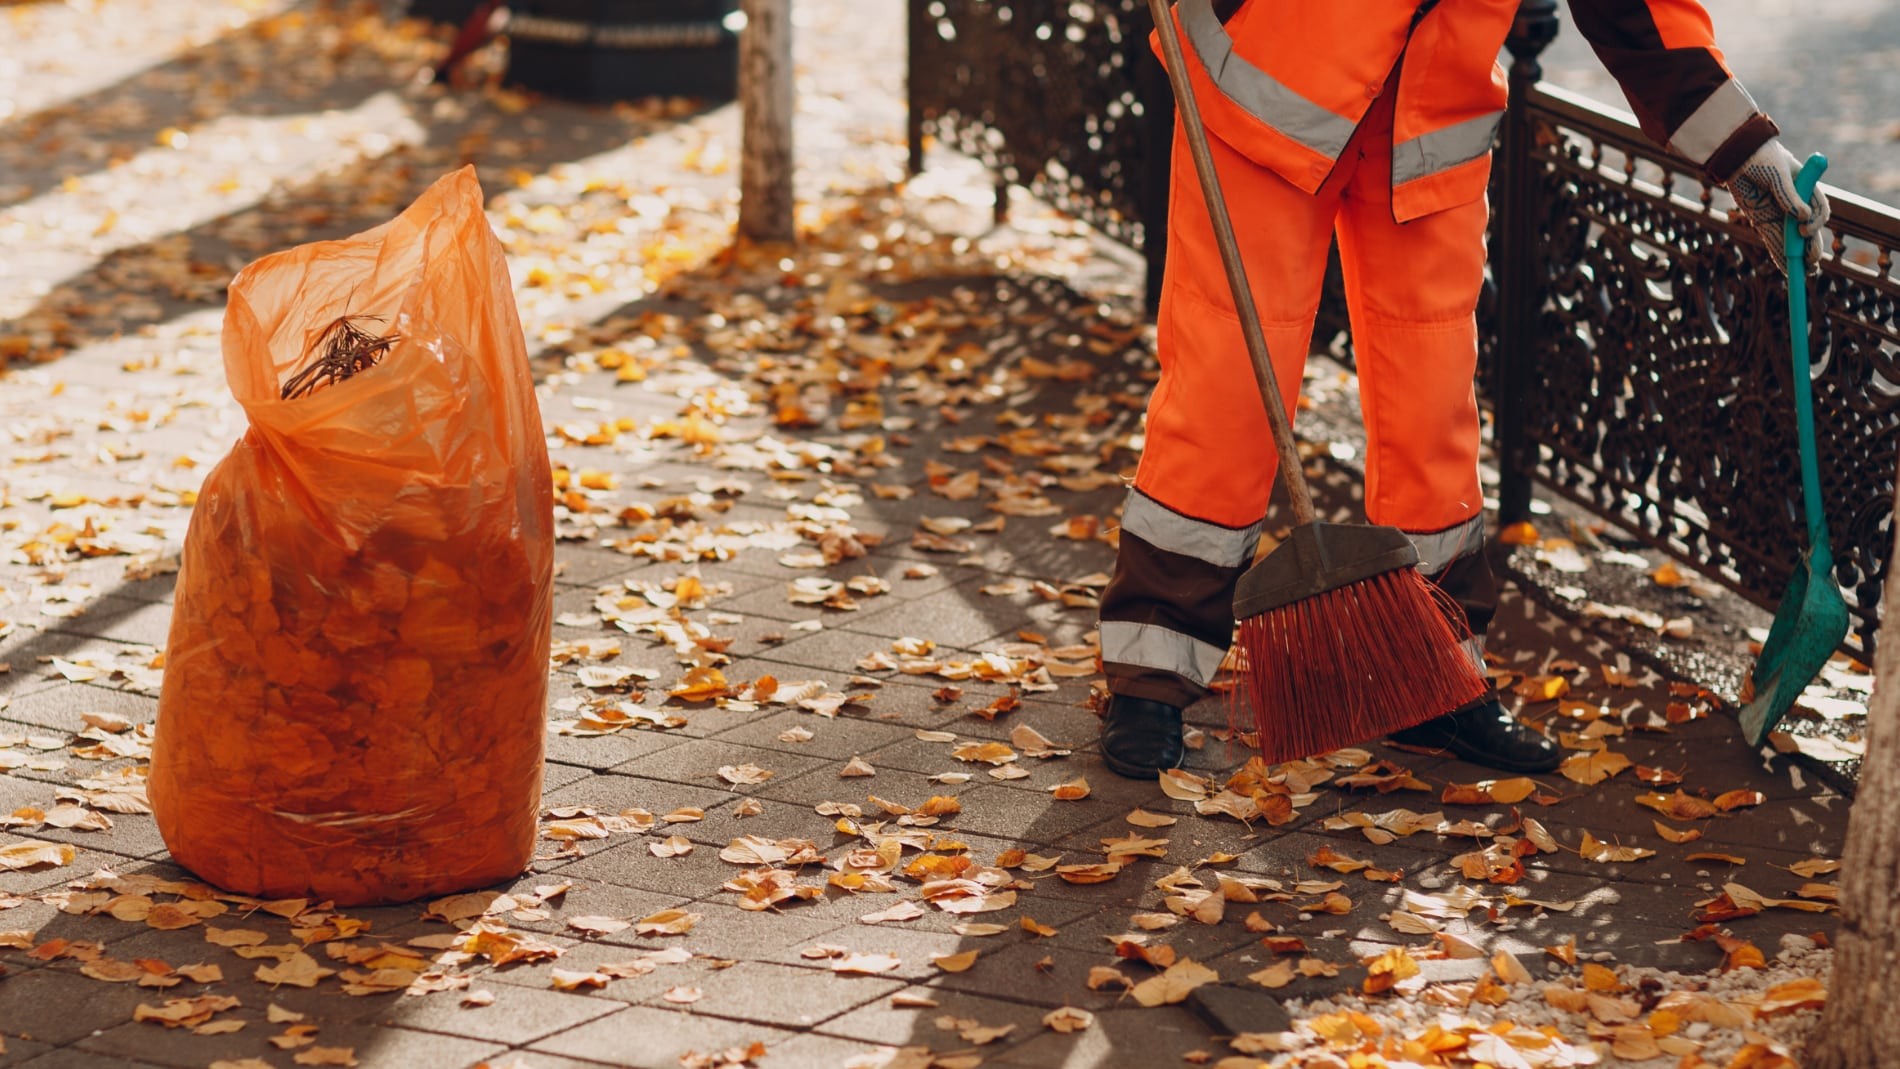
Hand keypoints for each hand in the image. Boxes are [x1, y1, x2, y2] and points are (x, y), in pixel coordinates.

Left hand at [1727, 137, 1830, 272]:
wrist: (1735, 154)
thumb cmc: (1761, 157)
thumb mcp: (1777, 175)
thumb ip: (1788, 196)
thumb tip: (1801, 218)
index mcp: (1806, 187)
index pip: (1818, 210)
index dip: (1816, 224)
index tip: (1804, 229)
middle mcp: (1794, 202)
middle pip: (1807, 229)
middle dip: (1810, 247)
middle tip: (1811, 264)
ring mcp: (1777, 212)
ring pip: (1790, 238)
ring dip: (1797, 256)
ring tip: (1803, 273)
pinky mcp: (1761, 219)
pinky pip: (1773, 239)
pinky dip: (1779, 254)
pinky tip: (1787, 269)